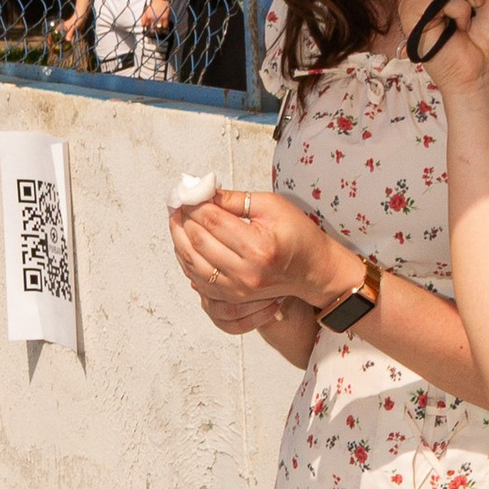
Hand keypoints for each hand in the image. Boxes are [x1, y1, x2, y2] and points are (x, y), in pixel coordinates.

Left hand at [144, 0, 171, 33]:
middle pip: (153, 29)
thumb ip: (143, 17)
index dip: (147, 29)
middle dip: (153, 32)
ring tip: (159, 31)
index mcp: (148, 16)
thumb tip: (143, 25)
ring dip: (159, 31)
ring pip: (159, 29)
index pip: (146, 26)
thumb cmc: (153, 2)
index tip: (148, 30)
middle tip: (153, 32)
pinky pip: (166, 26)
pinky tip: (164, 26)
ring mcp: (160, 18)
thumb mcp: (146, 9)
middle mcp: (153, 18)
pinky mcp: (166, 18)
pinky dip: (165, 27)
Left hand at [170, 188, 344, 314]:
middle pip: (198, 242)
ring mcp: (237, 289)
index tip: (186, 192)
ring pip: (192, 263)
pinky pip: (197, 278)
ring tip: (176, 220)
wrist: (312, 270)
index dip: (194, 204)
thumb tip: (203, 191)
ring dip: (179, 239)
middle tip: (177, 203)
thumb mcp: (272, 206)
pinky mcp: (231, 297)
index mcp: (258, 247)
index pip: (213, 221)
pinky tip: (183, 242)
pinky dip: (185, 259)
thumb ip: (235, 199)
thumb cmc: (298, 235)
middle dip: (183, 220)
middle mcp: (245, 272)